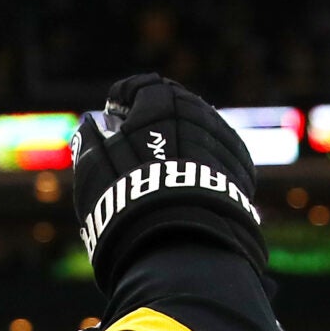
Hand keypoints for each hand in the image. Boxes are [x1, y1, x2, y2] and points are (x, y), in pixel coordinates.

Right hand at [69, 73, 266, 287]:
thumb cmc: (130, 202)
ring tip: (165, 165)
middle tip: (138, 137)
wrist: (183, 243)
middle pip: (175, 105)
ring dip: (183, 139)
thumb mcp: (95, 172)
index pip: (142, 87)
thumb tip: (89, 126)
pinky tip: (190, 183)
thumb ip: (90, 142)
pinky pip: (218, 156)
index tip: (114, 111)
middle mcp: (197, 112)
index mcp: (161, 102)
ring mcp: (223, 140)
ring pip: (200, 129)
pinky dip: (203, 162)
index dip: (125, 98)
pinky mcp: (240, 169)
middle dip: (157, 117)